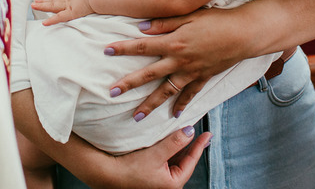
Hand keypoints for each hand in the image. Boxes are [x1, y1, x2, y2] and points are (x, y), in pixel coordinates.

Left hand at [31, 0, 94, 24]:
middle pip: (55, 1)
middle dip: (44, 1)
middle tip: (35, 1)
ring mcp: (71, 5)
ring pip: (53, 6)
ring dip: (43, 6)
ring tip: (34, 5)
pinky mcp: (73, 12)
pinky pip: (60, 17)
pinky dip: (52, 20)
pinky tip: (44, 24)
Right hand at [91, 125, 211, 188]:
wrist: (106, 175)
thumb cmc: (130, 168)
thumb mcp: (156, 154)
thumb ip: (175, 142)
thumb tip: (190, 132)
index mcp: (173, 184)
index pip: (191, 161)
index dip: (199, 145)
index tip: (208, 133)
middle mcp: (168, 185)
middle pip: (183, 160)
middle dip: (190, 145)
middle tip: (199, 131)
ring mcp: (159, 181)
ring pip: (174, 159)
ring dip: (179, 146)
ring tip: (186, 132)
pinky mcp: (151, 176)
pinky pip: (165, 161)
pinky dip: (169, 149)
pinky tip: (170, 140)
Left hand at [105, 7, 248, 119]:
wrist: (243, 34)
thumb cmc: (215, 20)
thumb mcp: (188, 16)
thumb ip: (163, 23)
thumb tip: (140, 28)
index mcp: (173, 42)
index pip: (142, 46)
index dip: (123, 48)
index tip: (105, 51)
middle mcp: (179, 60)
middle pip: (149, 74)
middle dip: (129, 84)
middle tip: (111, 93)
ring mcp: (191, 72)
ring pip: (167, 91)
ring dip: (151, 104)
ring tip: (136, 116)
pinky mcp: (203, 78)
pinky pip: (190, 95)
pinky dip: (182, 105)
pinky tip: (174, 116)